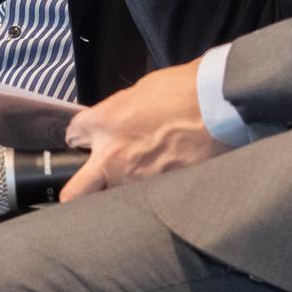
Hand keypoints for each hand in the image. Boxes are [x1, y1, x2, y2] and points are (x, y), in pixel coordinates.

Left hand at [62, 61, 228, 199]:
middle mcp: (111, 156)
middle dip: (79, 190)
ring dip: (120, 191)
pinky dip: (150, 195)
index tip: (89, 140)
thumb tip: (116, 121)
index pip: (74, 136)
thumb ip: (119, 111)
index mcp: (103, 122)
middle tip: (90, 188)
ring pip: (112, 200)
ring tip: (140, 180)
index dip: (82, 138)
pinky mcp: (158, 192)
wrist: (217, 105)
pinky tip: (162, 182)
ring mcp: (134, 180)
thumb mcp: (141, 91)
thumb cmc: (184, 90)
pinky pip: (144, 200)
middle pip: (75, 191)